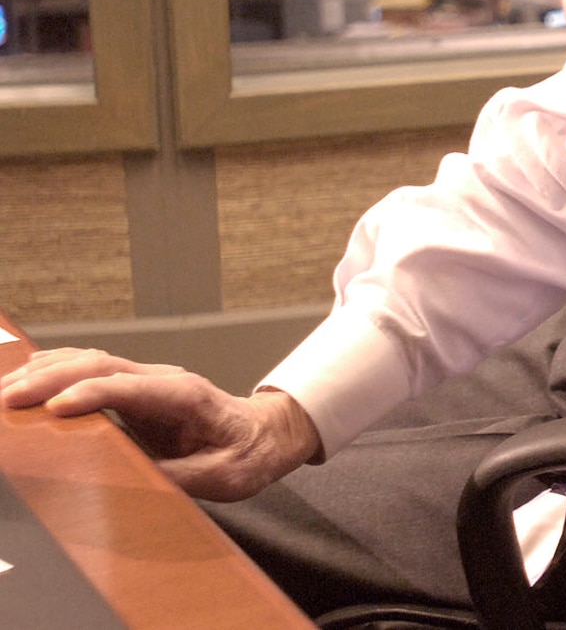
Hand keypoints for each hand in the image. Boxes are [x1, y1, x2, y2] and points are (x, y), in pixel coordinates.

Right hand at [1, 348, 320, 501]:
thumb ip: (180, 477)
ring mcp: (148, 382)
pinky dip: (56, 370)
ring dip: (47, 371)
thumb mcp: (223, 477)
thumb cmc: (247, 455)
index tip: (53, 410)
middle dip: (52, 379)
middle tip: (8, 399)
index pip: (131, 387)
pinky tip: (27, 375)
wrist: (264, 435)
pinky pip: (91, 371)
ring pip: (92, 361)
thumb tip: (135, 479)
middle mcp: (164, 381)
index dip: (91, 396)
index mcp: (187, 397)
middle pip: (102, 365)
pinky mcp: (135, 391)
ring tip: (6, 388)